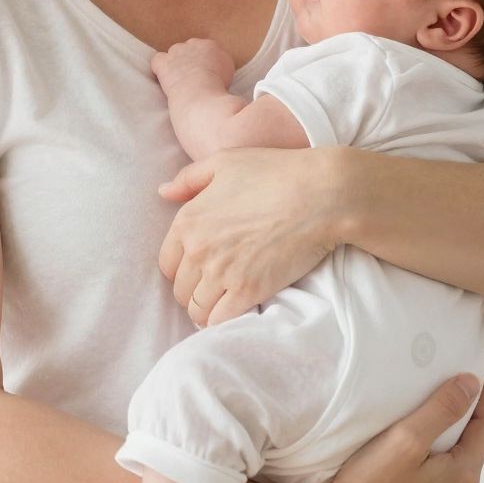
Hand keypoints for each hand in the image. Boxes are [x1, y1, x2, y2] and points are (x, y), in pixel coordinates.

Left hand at [151, 38, 235, 95]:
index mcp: (211, 45)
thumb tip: (219, 67)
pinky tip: (163, 77)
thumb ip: (223, 64)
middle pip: (190, 49)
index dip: (205, 62)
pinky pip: (158, 60)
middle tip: (193, 77)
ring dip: (176, 64)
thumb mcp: (230, 73)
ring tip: (180, 80)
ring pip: (174, 53)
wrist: (199, 91)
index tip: (206, 73)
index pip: (207, 49)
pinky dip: (159, 67)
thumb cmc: (217, 86)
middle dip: (190, 60)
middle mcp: (193, 43)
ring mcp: (176, 52)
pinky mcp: (163, 62)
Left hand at [158, 145, 341, 325]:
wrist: (321, 194)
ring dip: (207, 310)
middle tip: (213, 289)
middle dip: (194, 291)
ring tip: (222, 304)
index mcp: (188, 220)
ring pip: (197, 309)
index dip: (182, 269)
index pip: (167, 263)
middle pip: (181, 290)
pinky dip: (222, 321)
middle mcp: (198, 250)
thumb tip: (163, 192)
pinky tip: (232, 313)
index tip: (198, 271)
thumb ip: (189, 179)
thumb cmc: (276, 172)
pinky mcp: (248, 291)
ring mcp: (222, 273)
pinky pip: (219, 320)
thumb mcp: (225, 161)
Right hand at [299, 376, 483, 482]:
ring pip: (454, 469)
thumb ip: (443, 409)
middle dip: (464, 420)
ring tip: (430, 422)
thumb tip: (472, 384)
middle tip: (449, 393)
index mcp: (463, 477)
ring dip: (448, 445)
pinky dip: (434, 466)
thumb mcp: (406, 438)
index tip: (474, 374)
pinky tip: (413, 458)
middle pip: (472, 448)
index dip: (483, 397)